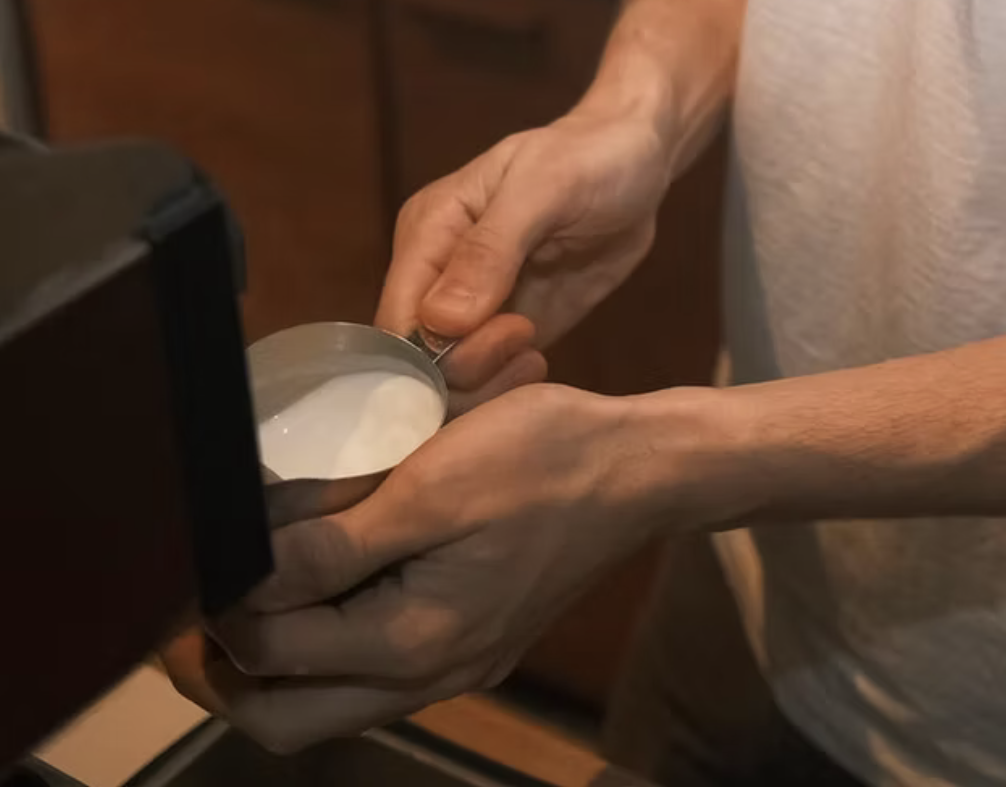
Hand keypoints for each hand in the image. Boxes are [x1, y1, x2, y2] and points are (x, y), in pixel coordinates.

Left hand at [188, 384, 665, 751]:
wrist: (640, 470)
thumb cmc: (546, 462)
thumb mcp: (432, 485)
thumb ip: (334, 542)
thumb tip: (246, 572)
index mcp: (415, 640)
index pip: (274, 652)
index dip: (218, 606)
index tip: (201, 548)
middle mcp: (431, 672)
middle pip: (290, 717)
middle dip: (225, 672)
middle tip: (192, 612)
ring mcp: (457, 663)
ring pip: (331, 704)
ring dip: (275, 665)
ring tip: (242, 604)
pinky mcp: (474, 640)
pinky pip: (376, 674)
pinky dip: (329, 649)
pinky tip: (325, 593)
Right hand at [378, 109, 672, 383]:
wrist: (637, 162)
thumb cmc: (589, 158)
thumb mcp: (544, 189)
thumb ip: (490, 250)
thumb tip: (440, 321)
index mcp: (429, 230)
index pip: (396, 315)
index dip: (428, 350)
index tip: (495, 336)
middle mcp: (439, 274)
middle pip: (418, 358)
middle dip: (463, 367)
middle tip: (523, 337)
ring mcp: (475, 307)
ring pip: (451, 378)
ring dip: (487, 382)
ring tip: (532, 349)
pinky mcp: (512, 330)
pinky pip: (489, 379)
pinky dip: (506, 385)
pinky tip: (536, 363)